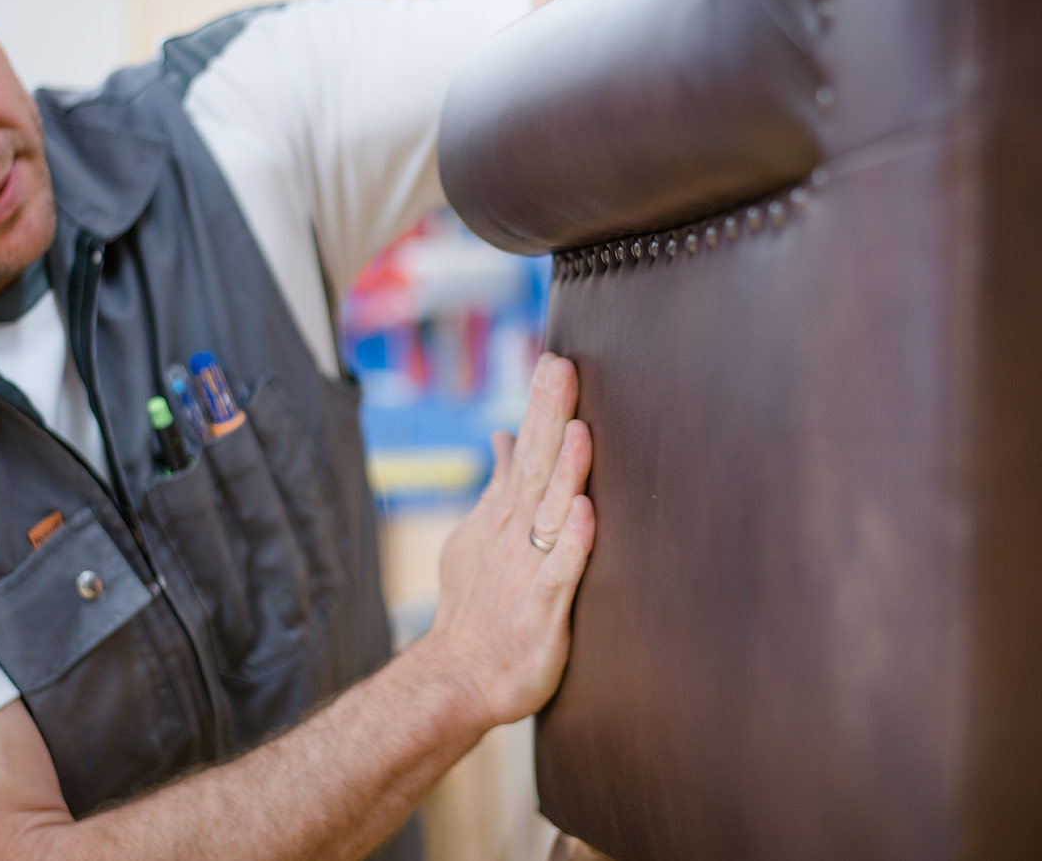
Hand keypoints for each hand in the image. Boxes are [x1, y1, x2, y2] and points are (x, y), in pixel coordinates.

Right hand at [422, 353, 594, 729]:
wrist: (455, 679)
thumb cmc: (477, 608)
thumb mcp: (479, 537)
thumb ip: (499, 488)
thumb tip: (505, 437)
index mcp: (505, 518)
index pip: (525, 452)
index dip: (540, 408)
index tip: (554, 361)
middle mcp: (513, 538)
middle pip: (534, 470)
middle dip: (548, 418)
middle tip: (560, 370)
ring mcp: (524, 574)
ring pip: (546, 516)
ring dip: (563, 474)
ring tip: (578, 431)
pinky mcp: (539, 615)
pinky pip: (557, 576)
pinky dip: (571, 546)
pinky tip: (587, 515)